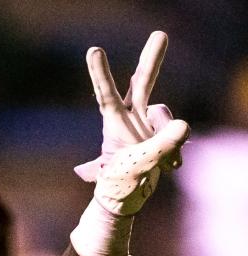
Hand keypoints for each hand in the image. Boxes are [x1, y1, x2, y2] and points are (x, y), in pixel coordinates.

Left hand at [75, 31, 189, 214]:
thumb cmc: (120, 185)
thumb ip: (160, 146)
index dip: (101, 74)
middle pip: (143, 83)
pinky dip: (175, 150)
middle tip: (160, 34)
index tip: (93, 51)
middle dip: (152, 60)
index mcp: (114, 124)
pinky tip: (167, 166)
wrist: (126, 200)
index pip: (106, 95)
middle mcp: (131, 118)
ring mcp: (147, 124)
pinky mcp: (162, 132)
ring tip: (161, 165)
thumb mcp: (139, 167)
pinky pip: (178, 133)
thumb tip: (184, 125)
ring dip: (168, 140)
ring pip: (167, 117)